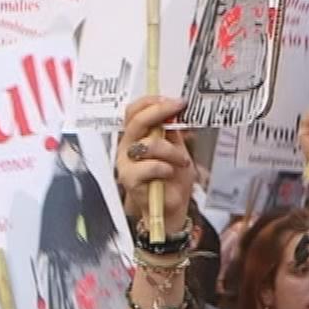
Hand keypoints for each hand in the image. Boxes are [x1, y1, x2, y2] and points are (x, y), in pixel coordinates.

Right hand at [116, 97, 191, 227]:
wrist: (171, 207)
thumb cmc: (172, 179)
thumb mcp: (176, 148)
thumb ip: (171, 131)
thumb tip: (174, 109)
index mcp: (136, 137)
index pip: (134, 111)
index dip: (151, 102)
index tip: (174, 101)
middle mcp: (127, 147)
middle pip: (136, 121)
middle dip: (159, 111)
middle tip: (177, 108)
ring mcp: (126, 163)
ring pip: (148, 144)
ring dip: (171, 151)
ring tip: (181, 161)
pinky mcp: (129, 180)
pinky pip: (149, 165)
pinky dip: (165, 167)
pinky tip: (169, 173)